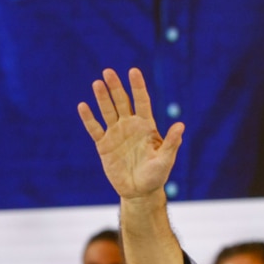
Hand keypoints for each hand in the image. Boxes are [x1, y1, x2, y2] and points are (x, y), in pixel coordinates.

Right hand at [78, 67, 184, 201]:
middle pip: (122, 102)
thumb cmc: (156, 175)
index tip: (133, 71)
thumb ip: (172, 143)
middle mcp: (130, 126)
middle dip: (115, 87)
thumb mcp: (165, 160)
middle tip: (108, 71)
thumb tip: (181, 125)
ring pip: (107, 111)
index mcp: (146, 126)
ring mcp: (116, 134)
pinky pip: (95, 129)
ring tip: (97, 83)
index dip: (137, 87)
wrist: (140, 191)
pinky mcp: (103, 145)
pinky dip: (89, 118)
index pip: (141, 101)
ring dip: (102, 98)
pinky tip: (83, 106)